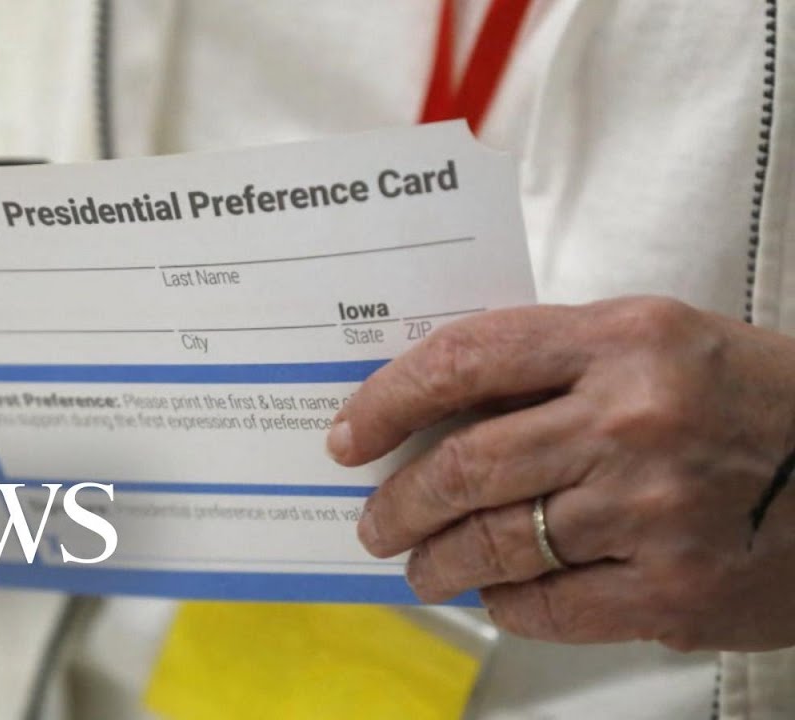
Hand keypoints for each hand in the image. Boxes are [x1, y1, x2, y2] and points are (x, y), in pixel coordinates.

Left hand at [326, 296, 794, 650]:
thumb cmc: (753, 401)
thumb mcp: (659, 343)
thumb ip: (555, 365)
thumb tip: (437, 410)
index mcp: (622, 340)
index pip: (464, 358)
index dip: (387, 400)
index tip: (349, 434)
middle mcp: (631, 420)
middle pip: (464, 465)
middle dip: (398, 502)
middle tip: (373, 521)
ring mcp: (652, 510)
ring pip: (494, 543)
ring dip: (436, 562)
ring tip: (419, 566)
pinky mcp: (673, 591)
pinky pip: (548, 607)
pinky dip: (506, 603)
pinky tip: (498, 594)